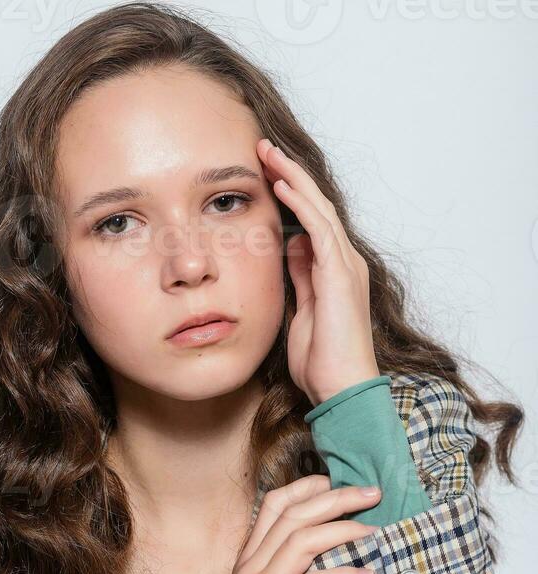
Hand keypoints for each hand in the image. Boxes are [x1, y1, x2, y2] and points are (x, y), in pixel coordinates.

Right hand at [207, 475, 379, 573]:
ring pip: (303, 541)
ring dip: (344, 531)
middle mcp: (251, 568)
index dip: (306, 488)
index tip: (336, 482)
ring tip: (375, 533)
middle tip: (373, 494)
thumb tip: (337, 562)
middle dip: (337, 498)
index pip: (272, 506)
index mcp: (247, 561)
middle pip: (295, 516)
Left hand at [256, 137, 379, 404]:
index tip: (263, 174)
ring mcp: (345, 266)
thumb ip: (300, 279)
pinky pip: (319, 228)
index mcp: (334, 272)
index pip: (311, 221)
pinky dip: (300, 204)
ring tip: (267, 153)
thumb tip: (291, 248)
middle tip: (263, 148)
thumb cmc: (320, 362)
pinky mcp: (340, 274)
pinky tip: (280, 185)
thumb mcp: (301, 312)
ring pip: (318, 208)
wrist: (341, 389)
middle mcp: (344, 262)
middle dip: (289, 174)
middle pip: (316, 206)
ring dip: (292, 177)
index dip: (289, 194)